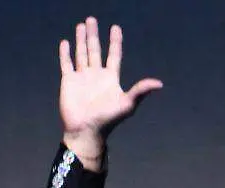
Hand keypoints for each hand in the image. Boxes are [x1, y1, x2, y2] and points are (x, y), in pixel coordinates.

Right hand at [58, 17, 162, 169]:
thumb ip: (140, 91)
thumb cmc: (108, 120)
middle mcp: (96, 75)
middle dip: (94, 35)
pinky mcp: (69, 82)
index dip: (115, 42)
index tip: (115, 27)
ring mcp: (82, 78)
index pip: (114, 55)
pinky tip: (65, 42)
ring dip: (81, 40)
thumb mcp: (127, 104)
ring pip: (81, 54)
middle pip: (95, 50)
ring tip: (81, 25)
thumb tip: (159, 84)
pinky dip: (65, 54)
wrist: (86, 131)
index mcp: (110, 78)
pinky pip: (67, 64)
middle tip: (92, 19)